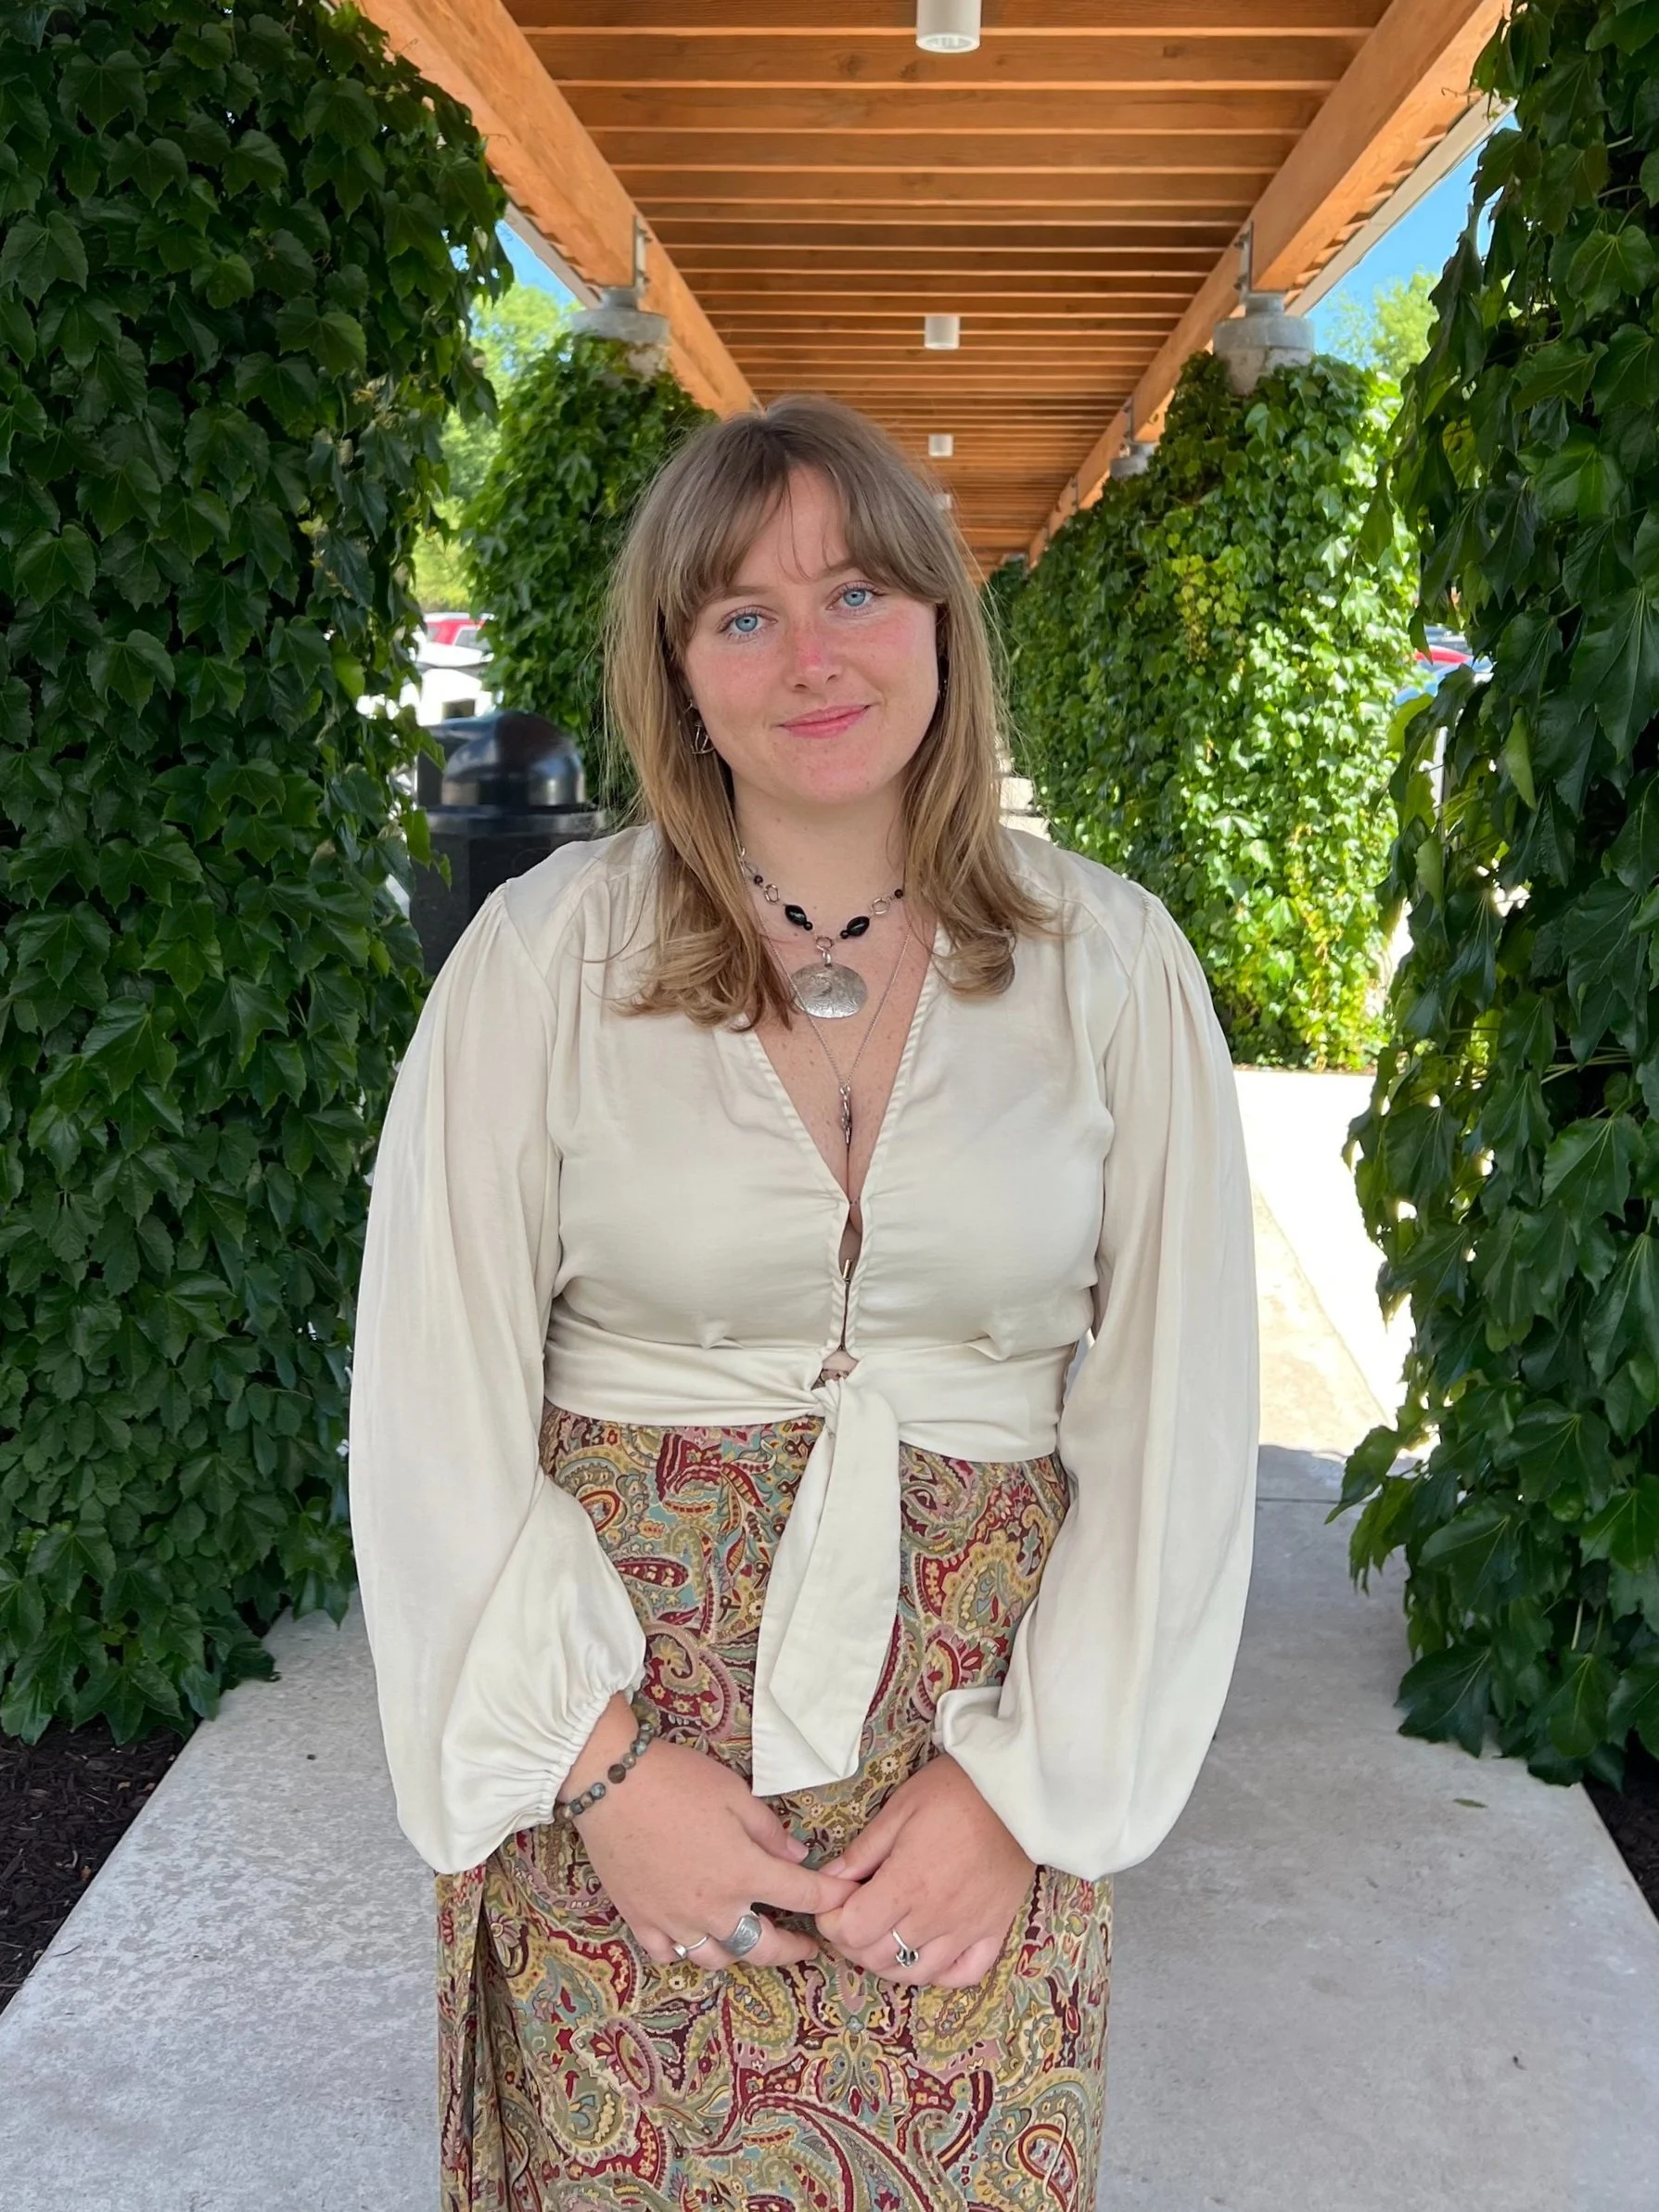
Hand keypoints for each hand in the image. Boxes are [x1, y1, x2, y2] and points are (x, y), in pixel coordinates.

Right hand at [560, 1697, 858, 1971]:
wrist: (611, 1783)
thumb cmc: (678, 1780)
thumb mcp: (736, 1794)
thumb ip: (770, 1832)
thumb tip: (797, 1858)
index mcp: (743, 1873)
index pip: (802, 1896)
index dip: (831, 1898)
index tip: (846, 1900)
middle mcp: (713, 1908)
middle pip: (762, 1948)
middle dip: (792, 1950)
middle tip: (807, 1947)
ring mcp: (674, 1920)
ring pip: (715, 1959)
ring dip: (739, 1952)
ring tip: (749, 1940)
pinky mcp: (640, 1919)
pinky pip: (668, 1953)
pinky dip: (684, 1951)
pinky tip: (692, 1937)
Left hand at [813, 1754, 1032, 1988]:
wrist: (1018, 1792)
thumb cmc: (955, 1791)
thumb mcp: (900, 1808)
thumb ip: (863, 1850)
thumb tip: (829, 1878)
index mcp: (907, 1884)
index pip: (853, 1930)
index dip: (832, 1922)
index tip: (834, 1902)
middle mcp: (935, 1917)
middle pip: (878, 1957)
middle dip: (853, 1942)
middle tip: (852, 1916)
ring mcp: (967, 1930)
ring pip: (916, 1973)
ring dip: (889, 1962)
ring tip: (883, 1936)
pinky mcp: (994, 1931)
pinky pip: (964, 1974)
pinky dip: (941, 1974)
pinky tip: (928, 1953)